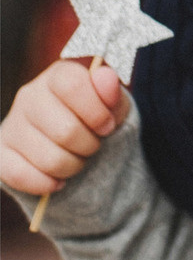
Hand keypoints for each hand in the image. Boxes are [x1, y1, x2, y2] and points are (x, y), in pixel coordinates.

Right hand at [1, 61, 126, 198]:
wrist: (76, 141)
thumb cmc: (97, 118)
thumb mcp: (114, 104)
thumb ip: (112, 92)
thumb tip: (106, 77)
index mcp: (58, 76)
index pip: (72, 85)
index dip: (97, 112)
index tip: (108, 126)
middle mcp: (29, 96)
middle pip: (65, 131)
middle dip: (89, 145)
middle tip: (93, 145)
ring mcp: (12, 125)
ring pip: (49, 159)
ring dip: (72, 166)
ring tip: (76, 158)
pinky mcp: (1, 152)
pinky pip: (19, 175)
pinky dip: (46, 183)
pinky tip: (58, 179)